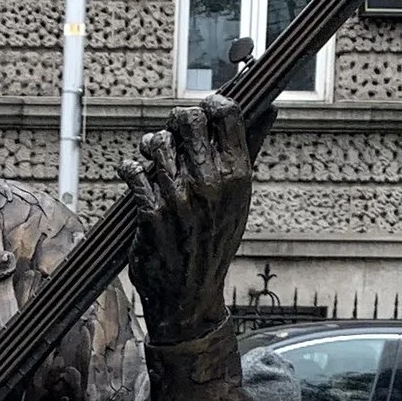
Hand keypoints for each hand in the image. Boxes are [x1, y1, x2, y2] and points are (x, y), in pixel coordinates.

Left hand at [118, 95, 254, 345]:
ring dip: (150, 146)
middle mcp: (212, 184)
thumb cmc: (214, 242)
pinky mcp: (151, 213)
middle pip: (189, 118)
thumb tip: (271, 108)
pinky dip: (131, 170)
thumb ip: (250, 149)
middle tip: (172, 134)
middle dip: (176, 121)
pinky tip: (136, 176)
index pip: (226, 112)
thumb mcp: (239, 198)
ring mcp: (180, 199)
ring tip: (153, 156)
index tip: (203, 112)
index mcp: (238, 176)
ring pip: (156, 142)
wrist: (188, 296)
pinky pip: (134, 171)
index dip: (211, 104)